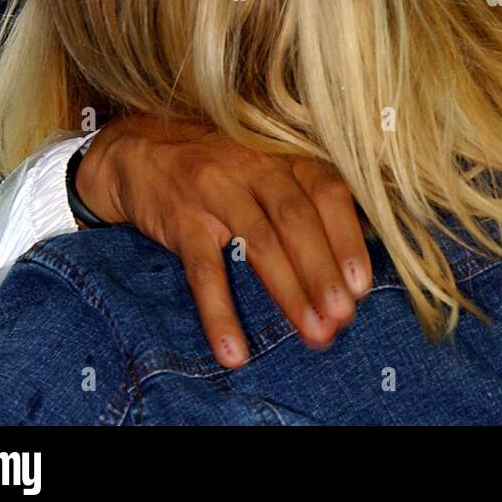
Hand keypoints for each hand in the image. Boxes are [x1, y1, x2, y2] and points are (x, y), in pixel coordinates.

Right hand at [75, 115, 371, 368]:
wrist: (138, 150)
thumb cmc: (223, 169)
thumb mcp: (267, 167)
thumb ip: (306, 199)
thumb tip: (350, 263)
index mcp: (286, 155)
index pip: (328, 192)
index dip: (348, 238)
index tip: (363, 284)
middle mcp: (256, 167)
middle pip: (298, 221)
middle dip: (323, 273)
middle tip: (343, 317)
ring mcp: (216, 191)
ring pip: (259, 244)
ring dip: (289, 293)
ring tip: (313, 331)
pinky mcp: (181, 220)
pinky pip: (203, 272)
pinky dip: (219, 313)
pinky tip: (234, 351)